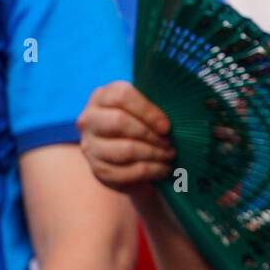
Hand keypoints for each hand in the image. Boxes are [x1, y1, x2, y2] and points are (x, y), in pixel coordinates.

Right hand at [76, 81, 174, 195]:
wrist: (121, 145)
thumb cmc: (141, 119)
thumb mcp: (145, 105)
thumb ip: (156, 103)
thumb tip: (180, 112)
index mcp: (102, 96)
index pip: (122, 96)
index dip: (148, 111)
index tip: (166, 126)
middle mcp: (90, 119)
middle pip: (120, 122)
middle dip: (151, 135)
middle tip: (170, 143)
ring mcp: (90, 145)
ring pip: (124, 150)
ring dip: (154, 154)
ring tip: (170, 155)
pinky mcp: (97, 168)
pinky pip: (125, 173)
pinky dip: (150, 171)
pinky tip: (164, 169)